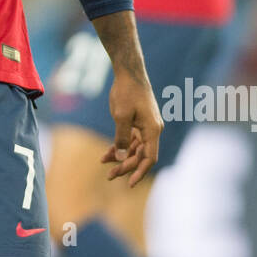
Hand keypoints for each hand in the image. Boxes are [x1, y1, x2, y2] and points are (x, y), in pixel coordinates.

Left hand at [103, 69, 162, 185]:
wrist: (128, 72)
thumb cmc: (126, 92)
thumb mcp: (121, 116)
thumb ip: (122, 138)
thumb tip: (122, 157)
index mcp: (152, 130)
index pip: (149, 158)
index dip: (140, 172)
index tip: (129, 183)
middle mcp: (152, 130)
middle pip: (141, 155)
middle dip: (125, 166)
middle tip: (109, 176)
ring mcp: (145, 126)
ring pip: (134, 148)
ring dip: (121, 157)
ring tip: (104, 164)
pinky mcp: (138, 122)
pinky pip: (130, 139)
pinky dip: (120, 146)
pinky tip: (107, 153)